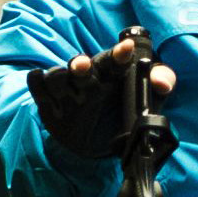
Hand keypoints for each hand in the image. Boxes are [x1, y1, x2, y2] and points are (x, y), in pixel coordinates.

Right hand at [26, 40, 173, 159]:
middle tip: (82, 65)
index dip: (119, 54)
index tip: (126, 48)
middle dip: (80, 64)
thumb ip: (159, 88)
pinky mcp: (49, 103)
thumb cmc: (124, 119)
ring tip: (67, 88)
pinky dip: (36, 82)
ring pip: (58, 76)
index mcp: (112, 77)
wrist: (98, 148)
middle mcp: (88, 81)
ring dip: (60, 78)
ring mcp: (67, 92)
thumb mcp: (148, 105)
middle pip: (81, 65)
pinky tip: (39, 80)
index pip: (115, 61)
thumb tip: (161, 83)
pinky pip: (37, 85)